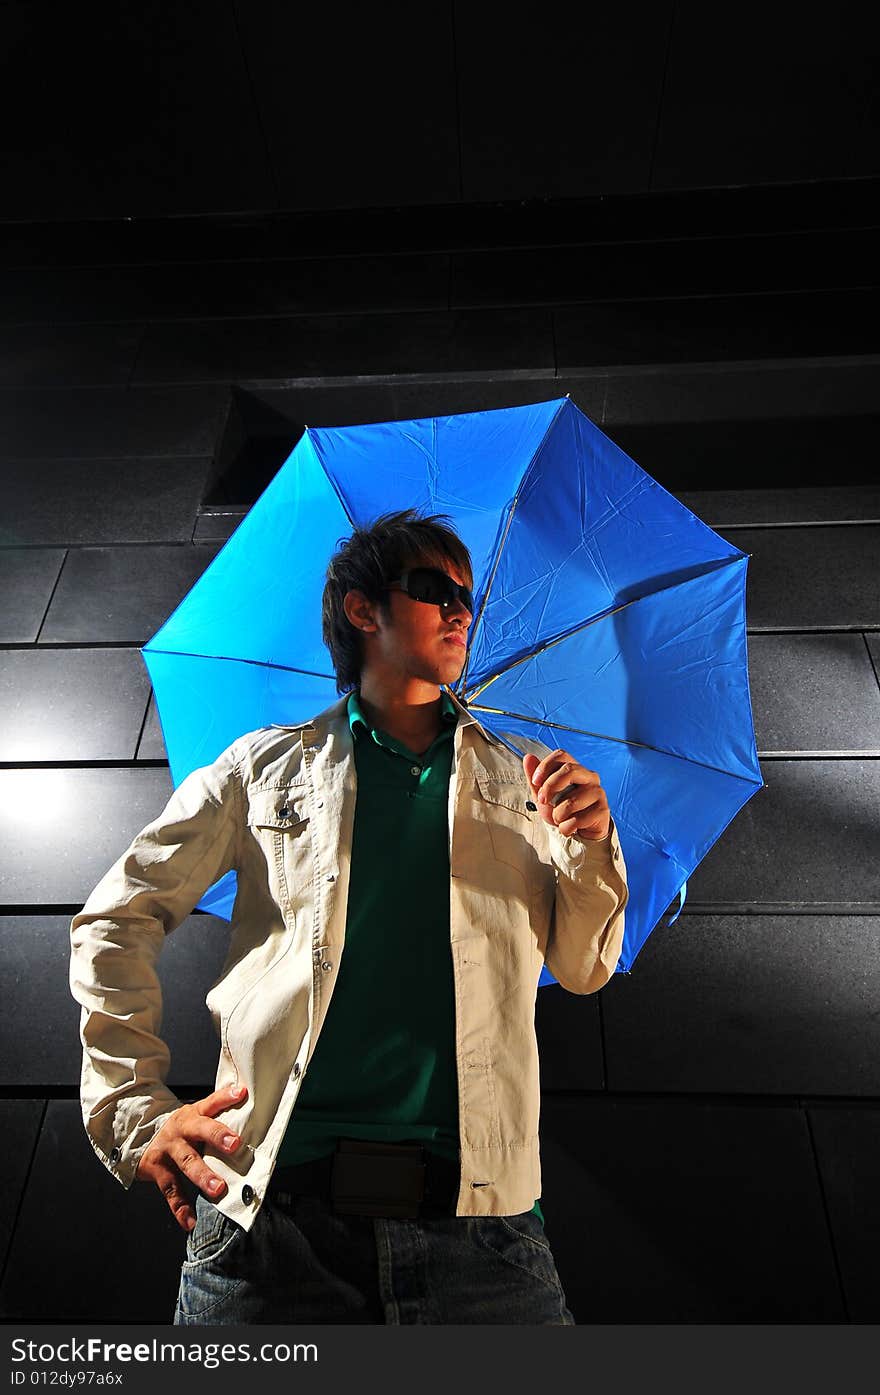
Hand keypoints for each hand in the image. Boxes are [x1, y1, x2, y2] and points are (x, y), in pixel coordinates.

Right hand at [135, 1082, 247, 1230]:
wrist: (140, 1138)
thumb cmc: (181, 1130)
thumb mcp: (196, 1116)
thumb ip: (218, 1115)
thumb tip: (249, 1108)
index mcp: (194, 1114)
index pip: (212, 1102)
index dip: (226, 1097)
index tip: (241, 1094)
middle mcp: (181, 1129)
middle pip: (200, 1130)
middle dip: (217, 1137)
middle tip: (235, 1145)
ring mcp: (168, 1149)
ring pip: (186, 1162)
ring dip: (202, 1176)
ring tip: (218, 1190)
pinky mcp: (158, 1170)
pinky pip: (171, 1191)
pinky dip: (180, 1208)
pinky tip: (190, 1222)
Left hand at [523, 749, 610, 841]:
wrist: (578, 834)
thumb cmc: (562, 811)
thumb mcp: (544, 796)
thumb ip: (536, 779)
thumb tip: (528, 757)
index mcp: (575, 769)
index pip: (561, 755)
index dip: (545, 766)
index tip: (535, 781)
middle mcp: (589, 777)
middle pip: (569, 770)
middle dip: (550, 787)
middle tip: (542, 801)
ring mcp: (598, 792)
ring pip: (571, 801)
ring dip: (557, 815)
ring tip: (560, 819)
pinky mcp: (603, 810)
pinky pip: (577, 819)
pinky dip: (567, 827)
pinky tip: (570, 827)